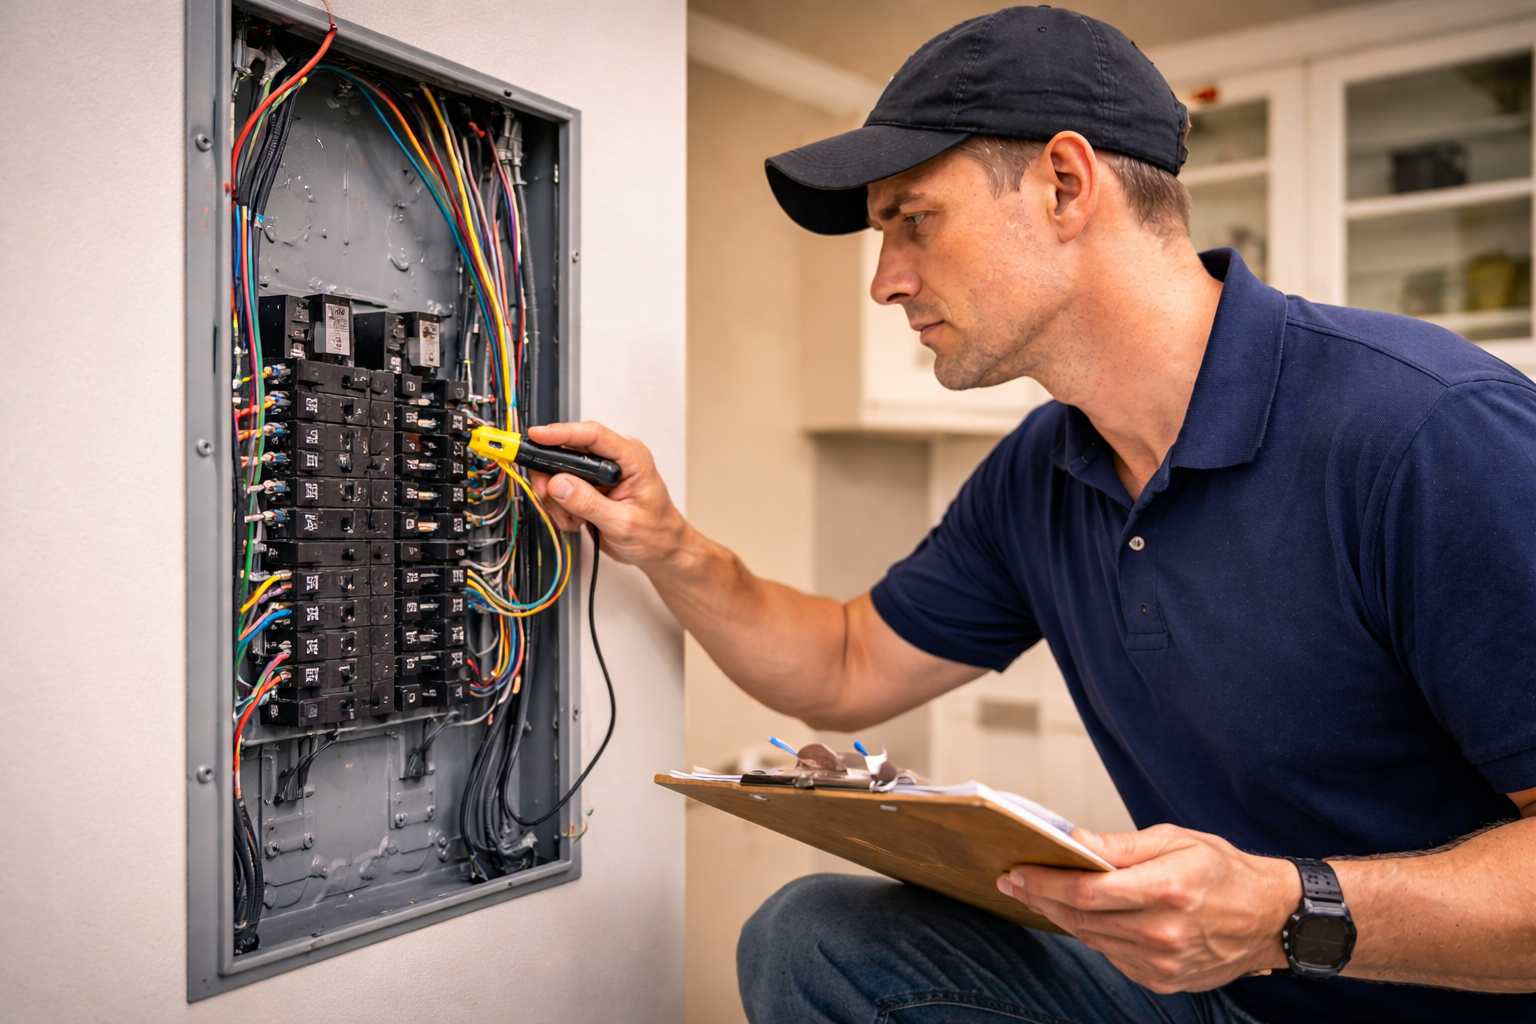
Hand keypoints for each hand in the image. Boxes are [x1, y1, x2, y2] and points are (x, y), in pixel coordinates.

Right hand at [524, 421, 690, 568]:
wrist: (661, 551)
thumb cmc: (656, 534)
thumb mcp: (622, 523)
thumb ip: (589, 503)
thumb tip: (559, 483)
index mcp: (632, 459)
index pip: (594, 435)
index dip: (562, 432)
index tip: (537, 435)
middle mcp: (616, 461)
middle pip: (570, 450)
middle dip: (552, 475)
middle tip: (547, 495)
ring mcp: (602, 474)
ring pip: (561, 471)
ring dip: (558, 497)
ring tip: (572, 518)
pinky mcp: (591, 487)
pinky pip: (562, 488)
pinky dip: (561, 506)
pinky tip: (575, 520)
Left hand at [997, 823, 1299, 992]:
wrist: (1271, 919)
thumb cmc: (1224, 871)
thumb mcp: (1176, 840)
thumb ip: (1121, 846)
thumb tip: (1075, 841)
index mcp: (1167, 890)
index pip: (1087, 891)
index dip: (1045, 882)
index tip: (1017, 871)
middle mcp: (1163, 932)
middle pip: (1082, 918)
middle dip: (1040, 898)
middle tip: (1013, 881)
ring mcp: (1163, 963)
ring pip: (1092, 939)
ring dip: (1059, 918)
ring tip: (1037, 896)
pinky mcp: (1164, 981)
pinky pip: (1112, 956)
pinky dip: (1092, 935)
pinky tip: (1078, 917)